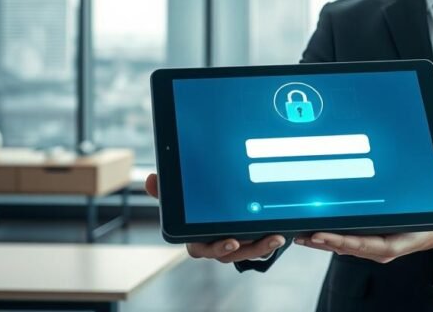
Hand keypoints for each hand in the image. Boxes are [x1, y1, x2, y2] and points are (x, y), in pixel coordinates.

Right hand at [145, 173, 285, 262]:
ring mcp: (235, 245)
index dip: (216, 247)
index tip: (231, 241)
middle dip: (242, 250)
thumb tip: (150, 179)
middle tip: (253, 241)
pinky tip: (282, 232)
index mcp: (196, 237)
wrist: (221, 203)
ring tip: (276, 237)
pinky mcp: (250, 240)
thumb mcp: (182, 196)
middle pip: (226, 254)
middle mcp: (215, 244)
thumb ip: (166, 191)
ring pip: (247, 252)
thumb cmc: (196, 205)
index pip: (200, 248)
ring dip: (261, 247)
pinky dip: (269, 241)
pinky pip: (260, 246)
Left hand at [295, 229, 432, 263]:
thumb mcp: (417, 219)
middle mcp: (381, 249)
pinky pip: (353, 244)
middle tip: (301, 235)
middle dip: (322, 241)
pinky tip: (324, 235)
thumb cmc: (430, 225)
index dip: (335, 240)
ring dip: (325, 241)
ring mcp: (378, 248)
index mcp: (389, 245)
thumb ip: (398, 216)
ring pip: (346, 246)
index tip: (317, 235)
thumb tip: (375, 207)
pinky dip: (336, 239)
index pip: (356, 244)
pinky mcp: (377, 244)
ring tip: (304, 235)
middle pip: (345, 247)